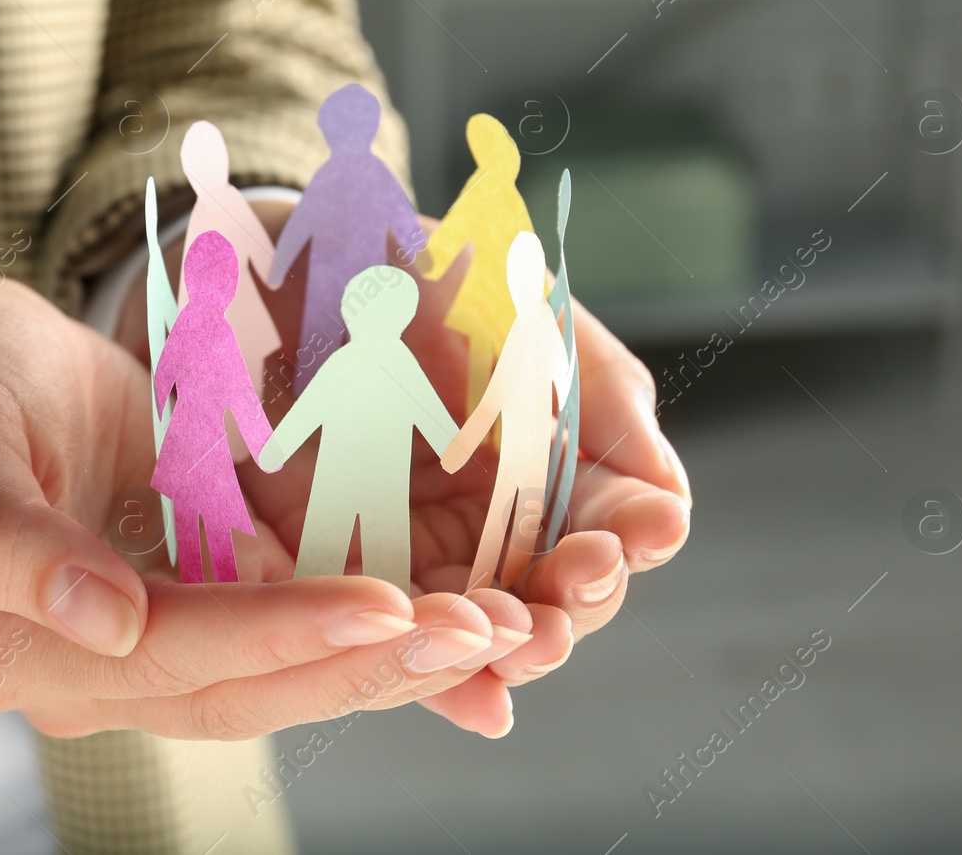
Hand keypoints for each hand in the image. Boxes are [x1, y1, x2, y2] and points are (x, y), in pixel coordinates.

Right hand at [0, 277, 512, 739]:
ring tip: (495, 633)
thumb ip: (6, 540)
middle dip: (368, 664)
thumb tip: (107, 623)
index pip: (173, 650)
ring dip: (384, 660)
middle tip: (489, 634)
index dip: (281, 633)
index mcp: (15, 647)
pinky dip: (360, 628)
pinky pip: (281, 631)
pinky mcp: (184, 602)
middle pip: (242, 687)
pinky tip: (444, 613)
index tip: (389, 603)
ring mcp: (139, 644)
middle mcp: (85, 670)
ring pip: (276, 674)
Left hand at [117, 203, 691, 736]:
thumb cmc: (415, 277)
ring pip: (474, 632)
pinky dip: (424, 674)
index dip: (630, 532)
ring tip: (528, 638)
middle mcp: (482, 527)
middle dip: (572, 599)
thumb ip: (601, 398)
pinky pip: (377, 634)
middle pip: (547, 594)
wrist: (290, 254)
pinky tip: (479, 707)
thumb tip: (671, 503)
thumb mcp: (524, 318)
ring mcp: (407, 557)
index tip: (648, 530)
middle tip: (580, 584)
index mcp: (540, 470)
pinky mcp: (326, 571)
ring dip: (507, 645)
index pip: (604, 523)